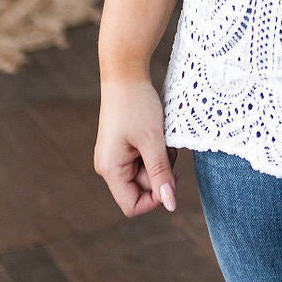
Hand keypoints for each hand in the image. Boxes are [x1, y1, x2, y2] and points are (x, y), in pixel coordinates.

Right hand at [94, 78, 178, 216]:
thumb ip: (161, 174)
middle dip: (160, 173)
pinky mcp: (125, 148)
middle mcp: (110, 167)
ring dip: (161, 160)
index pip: (132, 206)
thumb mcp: (153, 141)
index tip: (171, 178)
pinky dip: (157, 151)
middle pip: (142, 189)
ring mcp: (117, 157)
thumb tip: (170, 205)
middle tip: (167, 148)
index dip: (155, 199)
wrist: (126, 75)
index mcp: (110, 170)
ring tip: (162, 137)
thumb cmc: (137, 106)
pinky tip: (158, 134)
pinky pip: (145, 160)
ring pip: (147, 173)